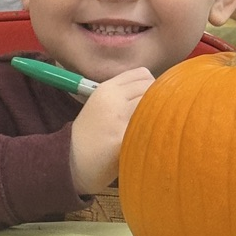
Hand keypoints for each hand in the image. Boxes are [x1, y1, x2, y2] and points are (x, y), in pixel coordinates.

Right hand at [69, 67, 153, 194]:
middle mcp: (112, 100)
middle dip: (158, 99)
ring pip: (153, 106)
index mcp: (106, 89)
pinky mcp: (124, 139)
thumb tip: (155, 86)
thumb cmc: (92, 134)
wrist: (76, 162)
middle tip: (156, 114)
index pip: (142, 73)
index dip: (152, 84)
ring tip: (154, 126)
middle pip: (151, 88)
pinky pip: (150, 127)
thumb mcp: (100, 104)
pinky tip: (151, 139)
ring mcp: (118, 119)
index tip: (153, 97)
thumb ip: (122, 93)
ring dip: (157, 115)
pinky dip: (155, 131)